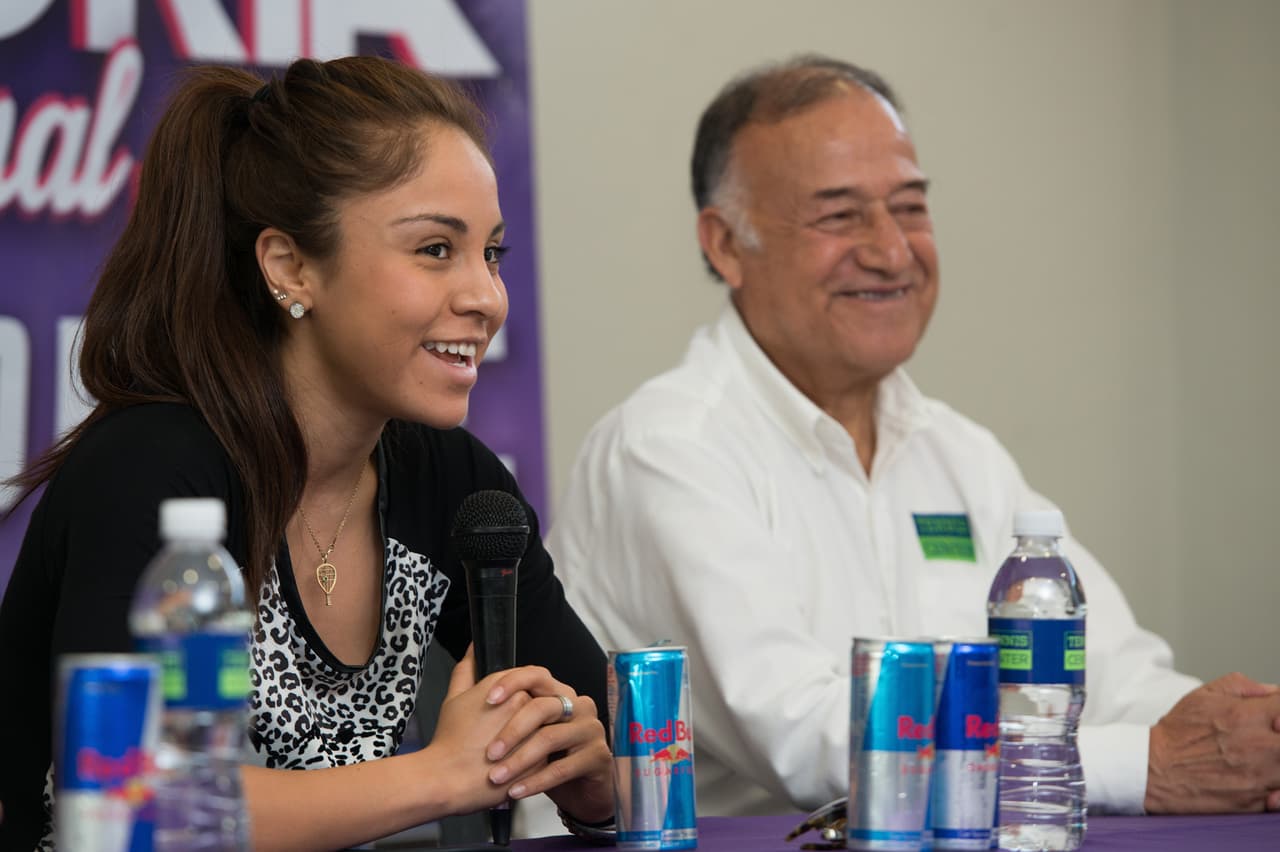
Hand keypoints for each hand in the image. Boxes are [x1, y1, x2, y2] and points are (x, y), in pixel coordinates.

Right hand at [418, 647, 535, 815]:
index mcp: (509, 687)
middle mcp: (526, 705)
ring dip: (534, 738)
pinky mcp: (543, 760)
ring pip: (547, 728)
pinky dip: (535, 760)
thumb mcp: (455, 697)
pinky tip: (515, 767)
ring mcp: (537, 731)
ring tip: (511, 752)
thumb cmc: (450, 739)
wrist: (447, 778)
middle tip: (502, 734)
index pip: (527, 682)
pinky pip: (548, 755)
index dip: (514, 698)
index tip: (501, 714)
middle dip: (526, 718)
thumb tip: (473, 647)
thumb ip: (467, 669)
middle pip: (539, 704)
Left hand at [481, 665, 614, 823]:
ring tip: (497, 776)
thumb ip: (490, 690)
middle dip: (512, 730)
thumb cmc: (545, 755)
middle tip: (490, 752)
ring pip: (549, 738)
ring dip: (519, 760)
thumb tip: (472, 654)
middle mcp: (578, 706)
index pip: (536, 675)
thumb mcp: (517, 725)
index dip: (511, 683)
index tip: (488, 699)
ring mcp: (590, 730)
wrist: (578, 791)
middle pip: (543, 707)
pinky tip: (515, 790)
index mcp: (558, 693)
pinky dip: (535, 781)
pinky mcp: (597, 757)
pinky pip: (562, 768)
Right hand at [1145, 672, 1279, 812]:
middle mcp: (1258, 745)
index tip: (1275, 718)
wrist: (1154, 770)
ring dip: (1279, 760)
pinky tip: (1267, 782)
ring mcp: (1260, 776)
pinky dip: (1278, 791)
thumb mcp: (1203, 696)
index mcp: (1247, 715)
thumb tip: (1272, 691)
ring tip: (1266, 758)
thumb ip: (1242, 686)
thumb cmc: (1177, 734)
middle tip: (1270, 737)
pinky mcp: (1256, 802)